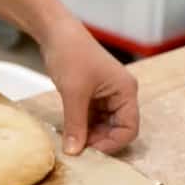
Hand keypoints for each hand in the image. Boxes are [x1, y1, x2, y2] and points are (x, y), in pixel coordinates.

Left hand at [39, 20, 139, 154]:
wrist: (55, 32)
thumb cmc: (71, 55)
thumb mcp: (74, 93)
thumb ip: (76, 125)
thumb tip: (74, 152)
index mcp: (125, 91)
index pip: (129, 128)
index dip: (112, 143)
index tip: (91, 152)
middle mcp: (120, 94)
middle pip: (117, 129)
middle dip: (100, 140)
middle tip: (78, 149)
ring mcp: (106, 94)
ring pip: (103, 125)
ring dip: (89, 135)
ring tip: (72, 141)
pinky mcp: (92, 94)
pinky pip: (92, 117)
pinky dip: (82, 126)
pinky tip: (69, 132)